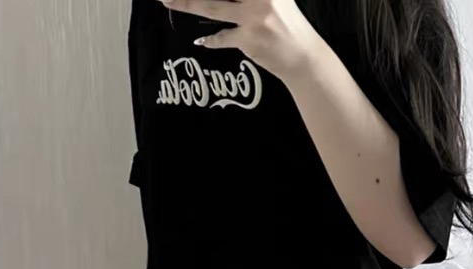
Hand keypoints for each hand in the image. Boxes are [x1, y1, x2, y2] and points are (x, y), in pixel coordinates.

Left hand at [159, 0, 322, 81]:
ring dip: (187, 4)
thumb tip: (220, 1)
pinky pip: (222, 38)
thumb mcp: (276, 0)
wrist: (305, 58)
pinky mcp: (249, 39)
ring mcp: (254, 17)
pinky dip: (211, 41)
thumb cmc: (289, 27)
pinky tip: (200, 42)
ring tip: (167, 1)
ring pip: (212, 7)